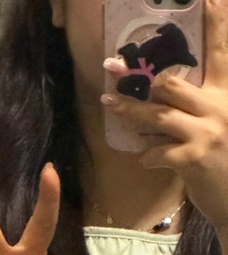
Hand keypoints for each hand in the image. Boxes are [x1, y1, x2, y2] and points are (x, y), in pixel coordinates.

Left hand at [102, 0, 227, 231]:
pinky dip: (146, 156)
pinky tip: (145, 160)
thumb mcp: (221, 126)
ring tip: (108, 102)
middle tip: (113, 69)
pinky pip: (157, 152)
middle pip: (172, 83)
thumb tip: (162, 96)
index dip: (216, 22)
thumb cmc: (225, 162)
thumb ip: (199, 108)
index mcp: (227, 94)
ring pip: (158, 114)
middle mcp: (219, 107)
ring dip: (129, 110)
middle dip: (140, 79)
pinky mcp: (195, 159)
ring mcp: (207, 132)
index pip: (221, 52)